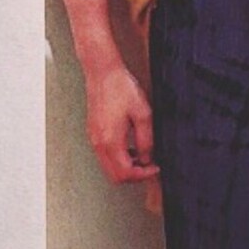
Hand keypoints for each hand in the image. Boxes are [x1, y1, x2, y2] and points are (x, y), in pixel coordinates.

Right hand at [85, 65, 159, 185]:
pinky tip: (129, 147)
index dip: (143, 175)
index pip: (125, 173)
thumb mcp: (143, 114)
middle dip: (134, 176)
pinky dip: (118, 159)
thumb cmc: (121, 88)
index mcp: (111, 140)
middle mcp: (99, 143)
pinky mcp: (93, 133)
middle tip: (148, 167)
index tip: (155, 168)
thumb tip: (147, 157)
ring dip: (125, 167)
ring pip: (108, 168)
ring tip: (141, 156)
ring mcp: (94, 139)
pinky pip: (104, 156)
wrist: (103, 73)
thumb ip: (146, 140)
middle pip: (114, 176)